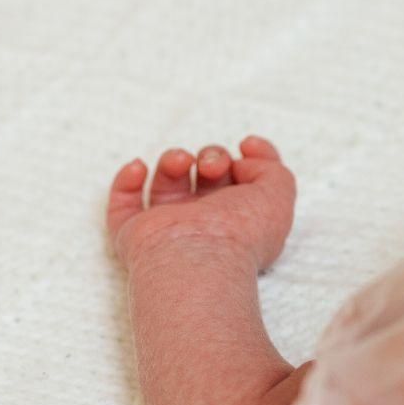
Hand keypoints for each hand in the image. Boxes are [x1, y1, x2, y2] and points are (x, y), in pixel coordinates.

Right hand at [105, 137, 295, 272]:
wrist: (200, 258)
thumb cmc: (243, 229)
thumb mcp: (280, 190)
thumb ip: (270, 165)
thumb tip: (242, 160)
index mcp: (242, 217)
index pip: (245, 180)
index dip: (249, 157)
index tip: (247, 145)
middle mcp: (207, 222)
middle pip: (206, 175)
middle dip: (212, 155)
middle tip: (214, 166)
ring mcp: (170, 227)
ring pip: (168, 183)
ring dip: (172, 160)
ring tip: (181, 162)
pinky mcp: (135, 233)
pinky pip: (123, 205)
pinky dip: (127, 181)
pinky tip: (140, 167)